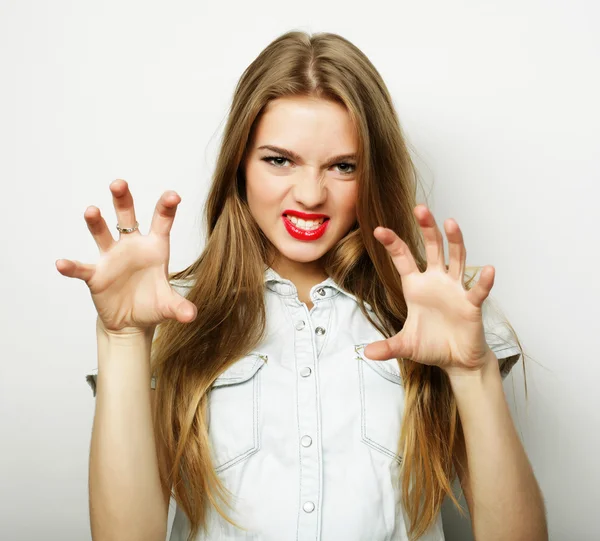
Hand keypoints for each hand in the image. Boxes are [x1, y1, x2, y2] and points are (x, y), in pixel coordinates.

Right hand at [55, 179, 197, 332]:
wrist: (131, 322)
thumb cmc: (152, 305)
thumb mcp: (169, 306)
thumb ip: (180, 308)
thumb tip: (191, 316)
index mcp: (155, 247)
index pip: (162, 221)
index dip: (166, 207)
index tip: (173, 194)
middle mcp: (132, 246)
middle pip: (126, 217)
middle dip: (122, 199)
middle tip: (119, 183)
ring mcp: (112, 258)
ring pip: (103, 234)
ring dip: (96, 222)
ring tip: (92, 210)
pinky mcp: (96, 275)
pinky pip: (82, 268)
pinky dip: (72, 267)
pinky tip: (62, 264)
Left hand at [363, 204, 493, 374]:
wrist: (456, 360)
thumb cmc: (432, 346)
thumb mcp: (405, 346)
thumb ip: (387, 347)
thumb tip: (366, 353)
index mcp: (416, 286)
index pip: (403, 258)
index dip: (393, 243)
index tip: (379, 230)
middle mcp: (436, 282)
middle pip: (433, 248)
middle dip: (427, 228)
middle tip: (420, 208)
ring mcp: (455, 290)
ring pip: (456, 259)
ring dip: (455, 241)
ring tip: (451, 222)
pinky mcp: (471, 304)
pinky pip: (478, 290)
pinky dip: (484, 281)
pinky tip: (488, 270)